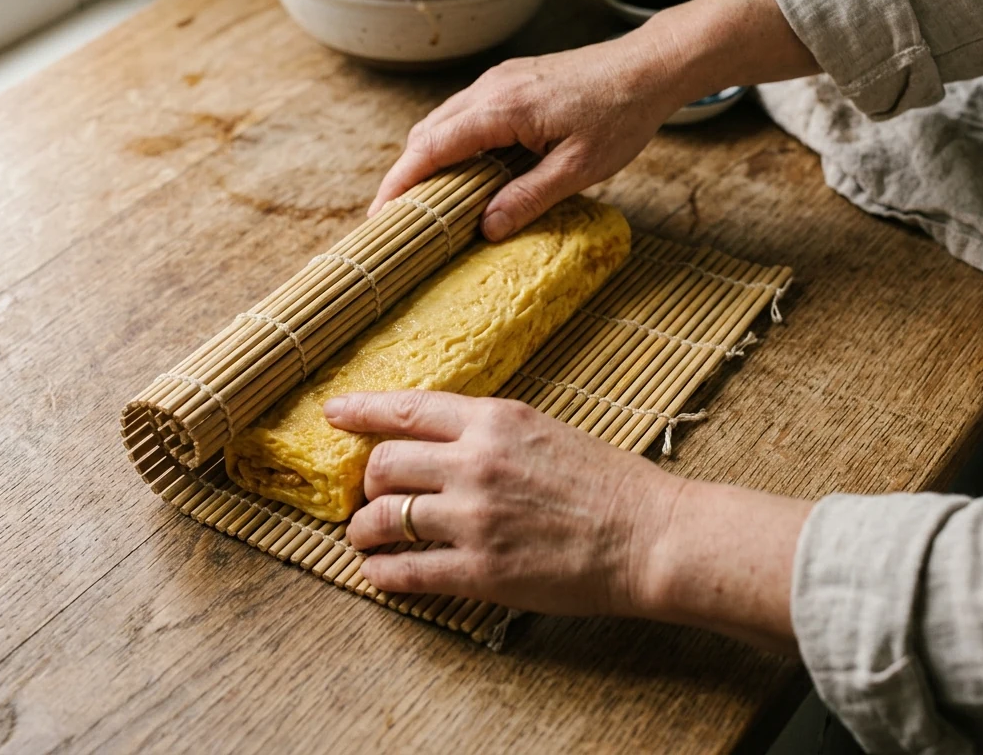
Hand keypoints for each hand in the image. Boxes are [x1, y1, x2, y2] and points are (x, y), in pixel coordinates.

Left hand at [324, 390, 683, 616]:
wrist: (650, 536)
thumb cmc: (607, 482)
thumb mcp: (545, 430)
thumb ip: (488, 431)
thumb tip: (437, 440)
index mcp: (495, 420)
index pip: (407, 408)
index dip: (361, 410)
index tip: (333, 413)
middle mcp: (476, 463)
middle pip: (383, 465)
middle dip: (366, 482)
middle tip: (369, 497)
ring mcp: (475, 518)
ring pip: (384, 518)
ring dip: (363, 530)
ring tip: (364, 537)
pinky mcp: (481, 571)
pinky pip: (405, 571)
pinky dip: (381, 574)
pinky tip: (380, 574)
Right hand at [368, 0, 819, 241]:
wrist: (647, 68)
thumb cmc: (620, 116)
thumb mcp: (580, 168)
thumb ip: (530, 197)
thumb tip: (487, 228)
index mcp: (503, 108)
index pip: (433, 147)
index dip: (401, 182)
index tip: (381, 213)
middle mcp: (491, 87)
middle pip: (427, 132)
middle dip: (404, 174)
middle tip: (393, 217)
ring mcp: (498, 80)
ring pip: (441, 120)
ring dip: (425, 158)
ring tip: (419, 200)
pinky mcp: (509, 81)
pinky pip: (462, 114)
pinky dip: (448, 143)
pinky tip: (457, 171)